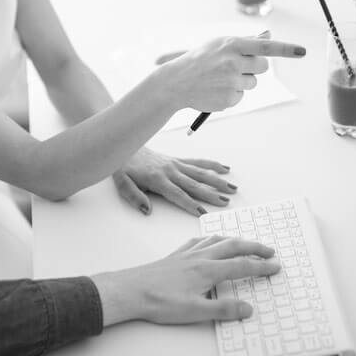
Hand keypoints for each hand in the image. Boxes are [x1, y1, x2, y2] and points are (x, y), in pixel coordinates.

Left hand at [90, 235, 279, 325]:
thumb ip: (223, 310)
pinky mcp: (176, 255)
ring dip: (235, 240)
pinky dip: (211, 238)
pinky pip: (199, 240)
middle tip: (270, 251)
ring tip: (246, 243)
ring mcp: (187, 254)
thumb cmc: (160, 302)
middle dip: (254, 247)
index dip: (261, 267)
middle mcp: (200, 257)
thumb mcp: (195, 312)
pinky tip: (210, 241)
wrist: (131, 290)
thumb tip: (247, 308)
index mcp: (208, 270)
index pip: (242, 266)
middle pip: (234, 246)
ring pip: (217, 239)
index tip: (276, 267)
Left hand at [113, 147, 234, 215]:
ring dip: (217, 181)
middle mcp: (170, 171)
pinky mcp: (177, 160)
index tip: (203, 212)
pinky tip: (224, 169)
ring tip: (232, 188)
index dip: (190, 204)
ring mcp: (176, 164)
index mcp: (157, 179)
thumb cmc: (124, 166)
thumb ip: (134, 197)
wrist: (126, 143)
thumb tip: (147, 210)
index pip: (177, 195)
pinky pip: (197, 162)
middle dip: (211, 194)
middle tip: (225, 202)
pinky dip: (212, 165)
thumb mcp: (122, 183)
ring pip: (200, 173)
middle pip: (194, 185)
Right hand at [160, 35, 305, 112]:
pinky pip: (241, 95)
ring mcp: (232, 82)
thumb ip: (243, 42)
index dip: (286, 49)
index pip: (266, 47)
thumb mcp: (218, 44)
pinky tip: (216, 89)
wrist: (176, 81)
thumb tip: (269, 38)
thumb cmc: (199, 59)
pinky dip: (231, 93)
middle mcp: (234, 62)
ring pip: (252, 82)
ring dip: (241, 81)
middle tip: (235, 66)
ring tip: (220, 79)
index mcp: (232, 44)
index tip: (302, 51)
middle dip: (253, 67)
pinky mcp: (229, 99)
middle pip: (263, 66)